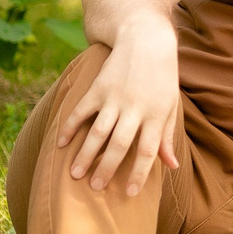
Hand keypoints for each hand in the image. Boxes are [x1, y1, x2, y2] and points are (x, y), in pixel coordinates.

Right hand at [57, 15, 182, 195]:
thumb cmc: (162, 77)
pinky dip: (69, 127)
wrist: (145, 40)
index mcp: (156, 115)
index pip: (147, 151)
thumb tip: (171, 166)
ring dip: (85, 154)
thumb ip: (167, 136)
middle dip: (106, 168)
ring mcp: (114, 97)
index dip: (140, 173)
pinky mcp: (98, 87)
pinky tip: (61, 144)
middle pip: (119, 145)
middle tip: (96, 188)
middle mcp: (135, 108)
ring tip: (74, 174)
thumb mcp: (170, 105)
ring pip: (98, 131)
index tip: (131, 193)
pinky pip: (81, 111)